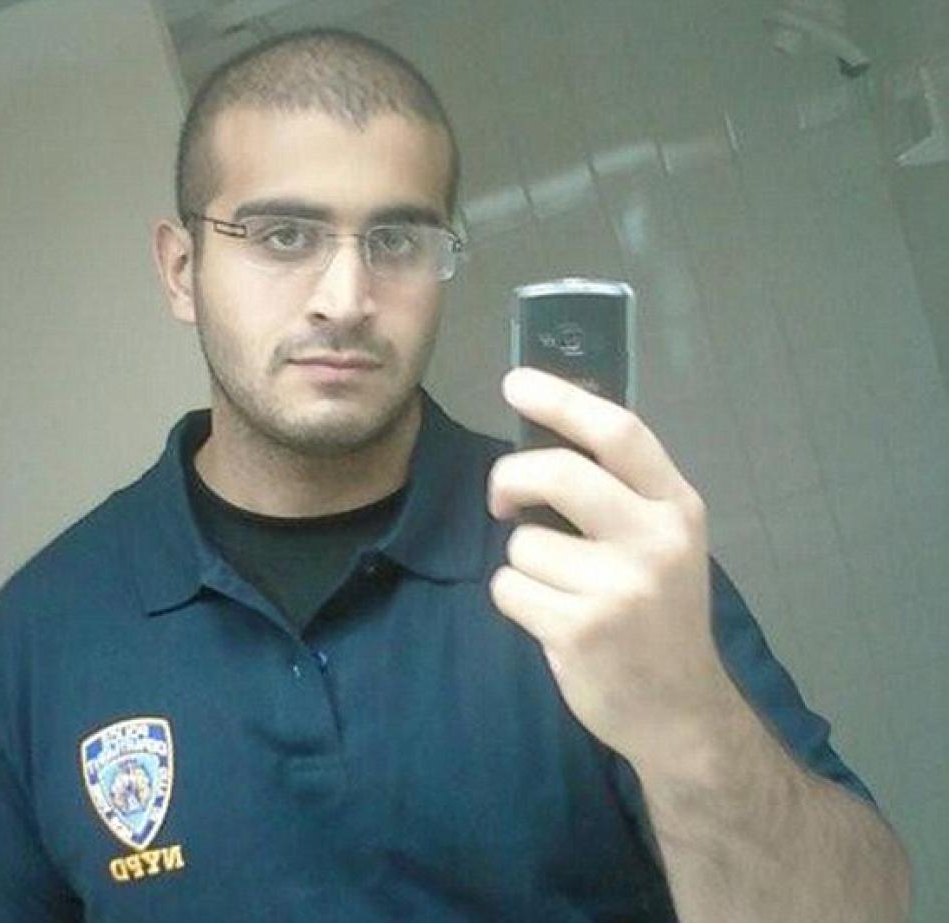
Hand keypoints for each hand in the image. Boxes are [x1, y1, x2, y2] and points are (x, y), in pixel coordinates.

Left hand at [487, 368, 742, 772]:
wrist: (681, 712)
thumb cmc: (660, 617)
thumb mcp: (662, 543)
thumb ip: (619, 495)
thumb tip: (544, 439)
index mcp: (678, 507)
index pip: (619, 433)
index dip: (562, 400)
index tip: (515, 382)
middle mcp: (655, 540)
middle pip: (558, 474)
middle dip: (511, 477)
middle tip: (502, 499)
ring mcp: (620, 588)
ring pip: (522, 544)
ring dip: (522, 565)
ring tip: (559, 591)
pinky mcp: (581, 630)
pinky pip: (509, 589)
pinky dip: (515, 600)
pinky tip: (550, 620)